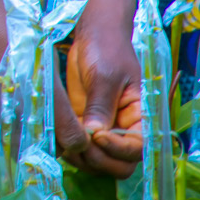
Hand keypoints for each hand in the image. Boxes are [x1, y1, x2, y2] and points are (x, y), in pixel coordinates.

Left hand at [66, 16, 143, 176]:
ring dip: (83, 160)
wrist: (94, 34)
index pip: (138, 149)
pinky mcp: (82, 126)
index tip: (97, 136)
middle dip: (100, 160)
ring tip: (67, 141)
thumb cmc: (107, 49)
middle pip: (119, 165)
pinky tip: (58, 138)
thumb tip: (94, 135)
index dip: (118, 149)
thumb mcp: (106, 75)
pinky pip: (80, 150)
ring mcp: (102, 131)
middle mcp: (124, 130)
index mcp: (141, 118)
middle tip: (80, 142)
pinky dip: (70, 151)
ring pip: (98, 163)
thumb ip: (101, 106)